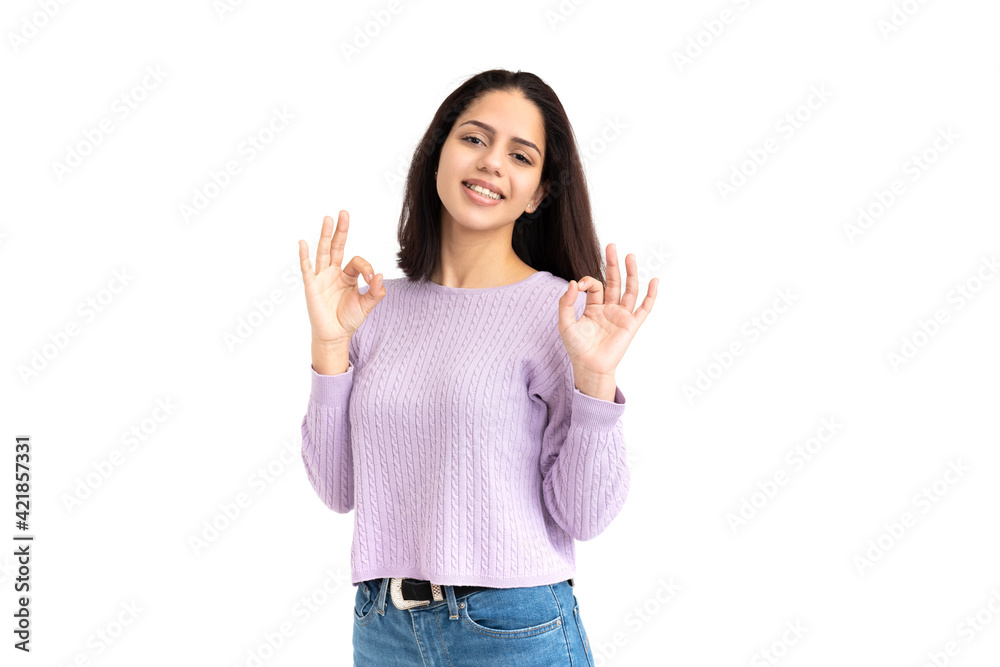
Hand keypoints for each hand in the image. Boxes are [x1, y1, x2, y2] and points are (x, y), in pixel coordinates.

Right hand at [298, 211, 385, 343]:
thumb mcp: (367, 305)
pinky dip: (305, 256)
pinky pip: (307, 269)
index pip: (357, 262)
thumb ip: (376, 292)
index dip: (367, 268)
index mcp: (348, 275)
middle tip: (344, 213)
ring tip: (328, 219)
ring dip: (325, 236)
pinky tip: (303, 242)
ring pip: (323, 252)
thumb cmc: (349, 319)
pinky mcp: (311, 286)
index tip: (372, 281)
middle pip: (337, 246)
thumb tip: (380, 276)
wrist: (334, 336)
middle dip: (341, 230)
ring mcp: (321, 278)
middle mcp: (334, 272)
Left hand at [558, 244, 658, 383]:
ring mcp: (621, 316)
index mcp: (594, 307)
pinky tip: (654, 281)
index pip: (595, 285)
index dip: (587, 281)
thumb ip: (566, 302)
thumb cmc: (576, 348)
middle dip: (613, 264)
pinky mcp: (631, 325)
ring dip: (631, 273)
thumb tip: (573, 283)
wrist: (589, 367)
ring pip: (629, 290)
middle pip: (614, 281)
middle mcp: (609, 308)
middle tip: (611, 245)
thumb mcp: (565, 323)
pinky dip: (651, 295)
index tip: (579, 286)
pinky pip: (644, 308)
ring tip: (630, 256)